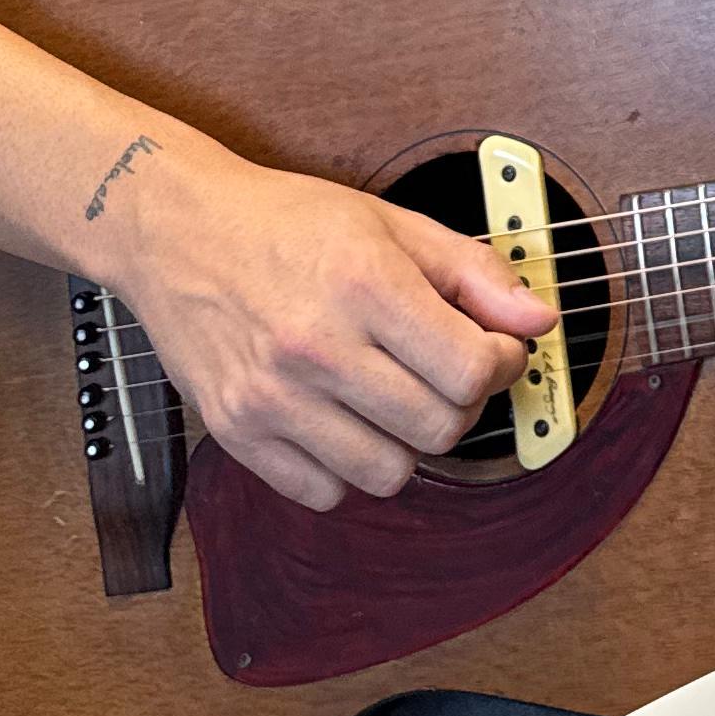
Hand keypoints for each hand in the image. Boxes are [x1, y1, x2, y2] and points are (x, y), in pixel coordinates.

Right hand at [113, 150, 557, 511]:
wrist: (175, 230)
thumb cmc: (285, 222)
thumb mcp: (392, 223)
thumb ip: (474, 273)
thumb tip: (539, 321)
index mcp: (364, 285)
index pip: (473, 369)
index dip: (503, 364)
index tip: (495, 349)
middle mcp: (317, 348)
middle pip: (440, 428)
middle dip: (461, 403)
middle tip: (445, 372)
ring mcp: (273, 398)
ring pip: (388, 475)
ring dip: (406, 443)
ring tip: (392, 398)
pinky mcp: (237, 432)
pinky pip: (324, 493)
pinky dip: (346, 469)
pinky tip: (342, 421)